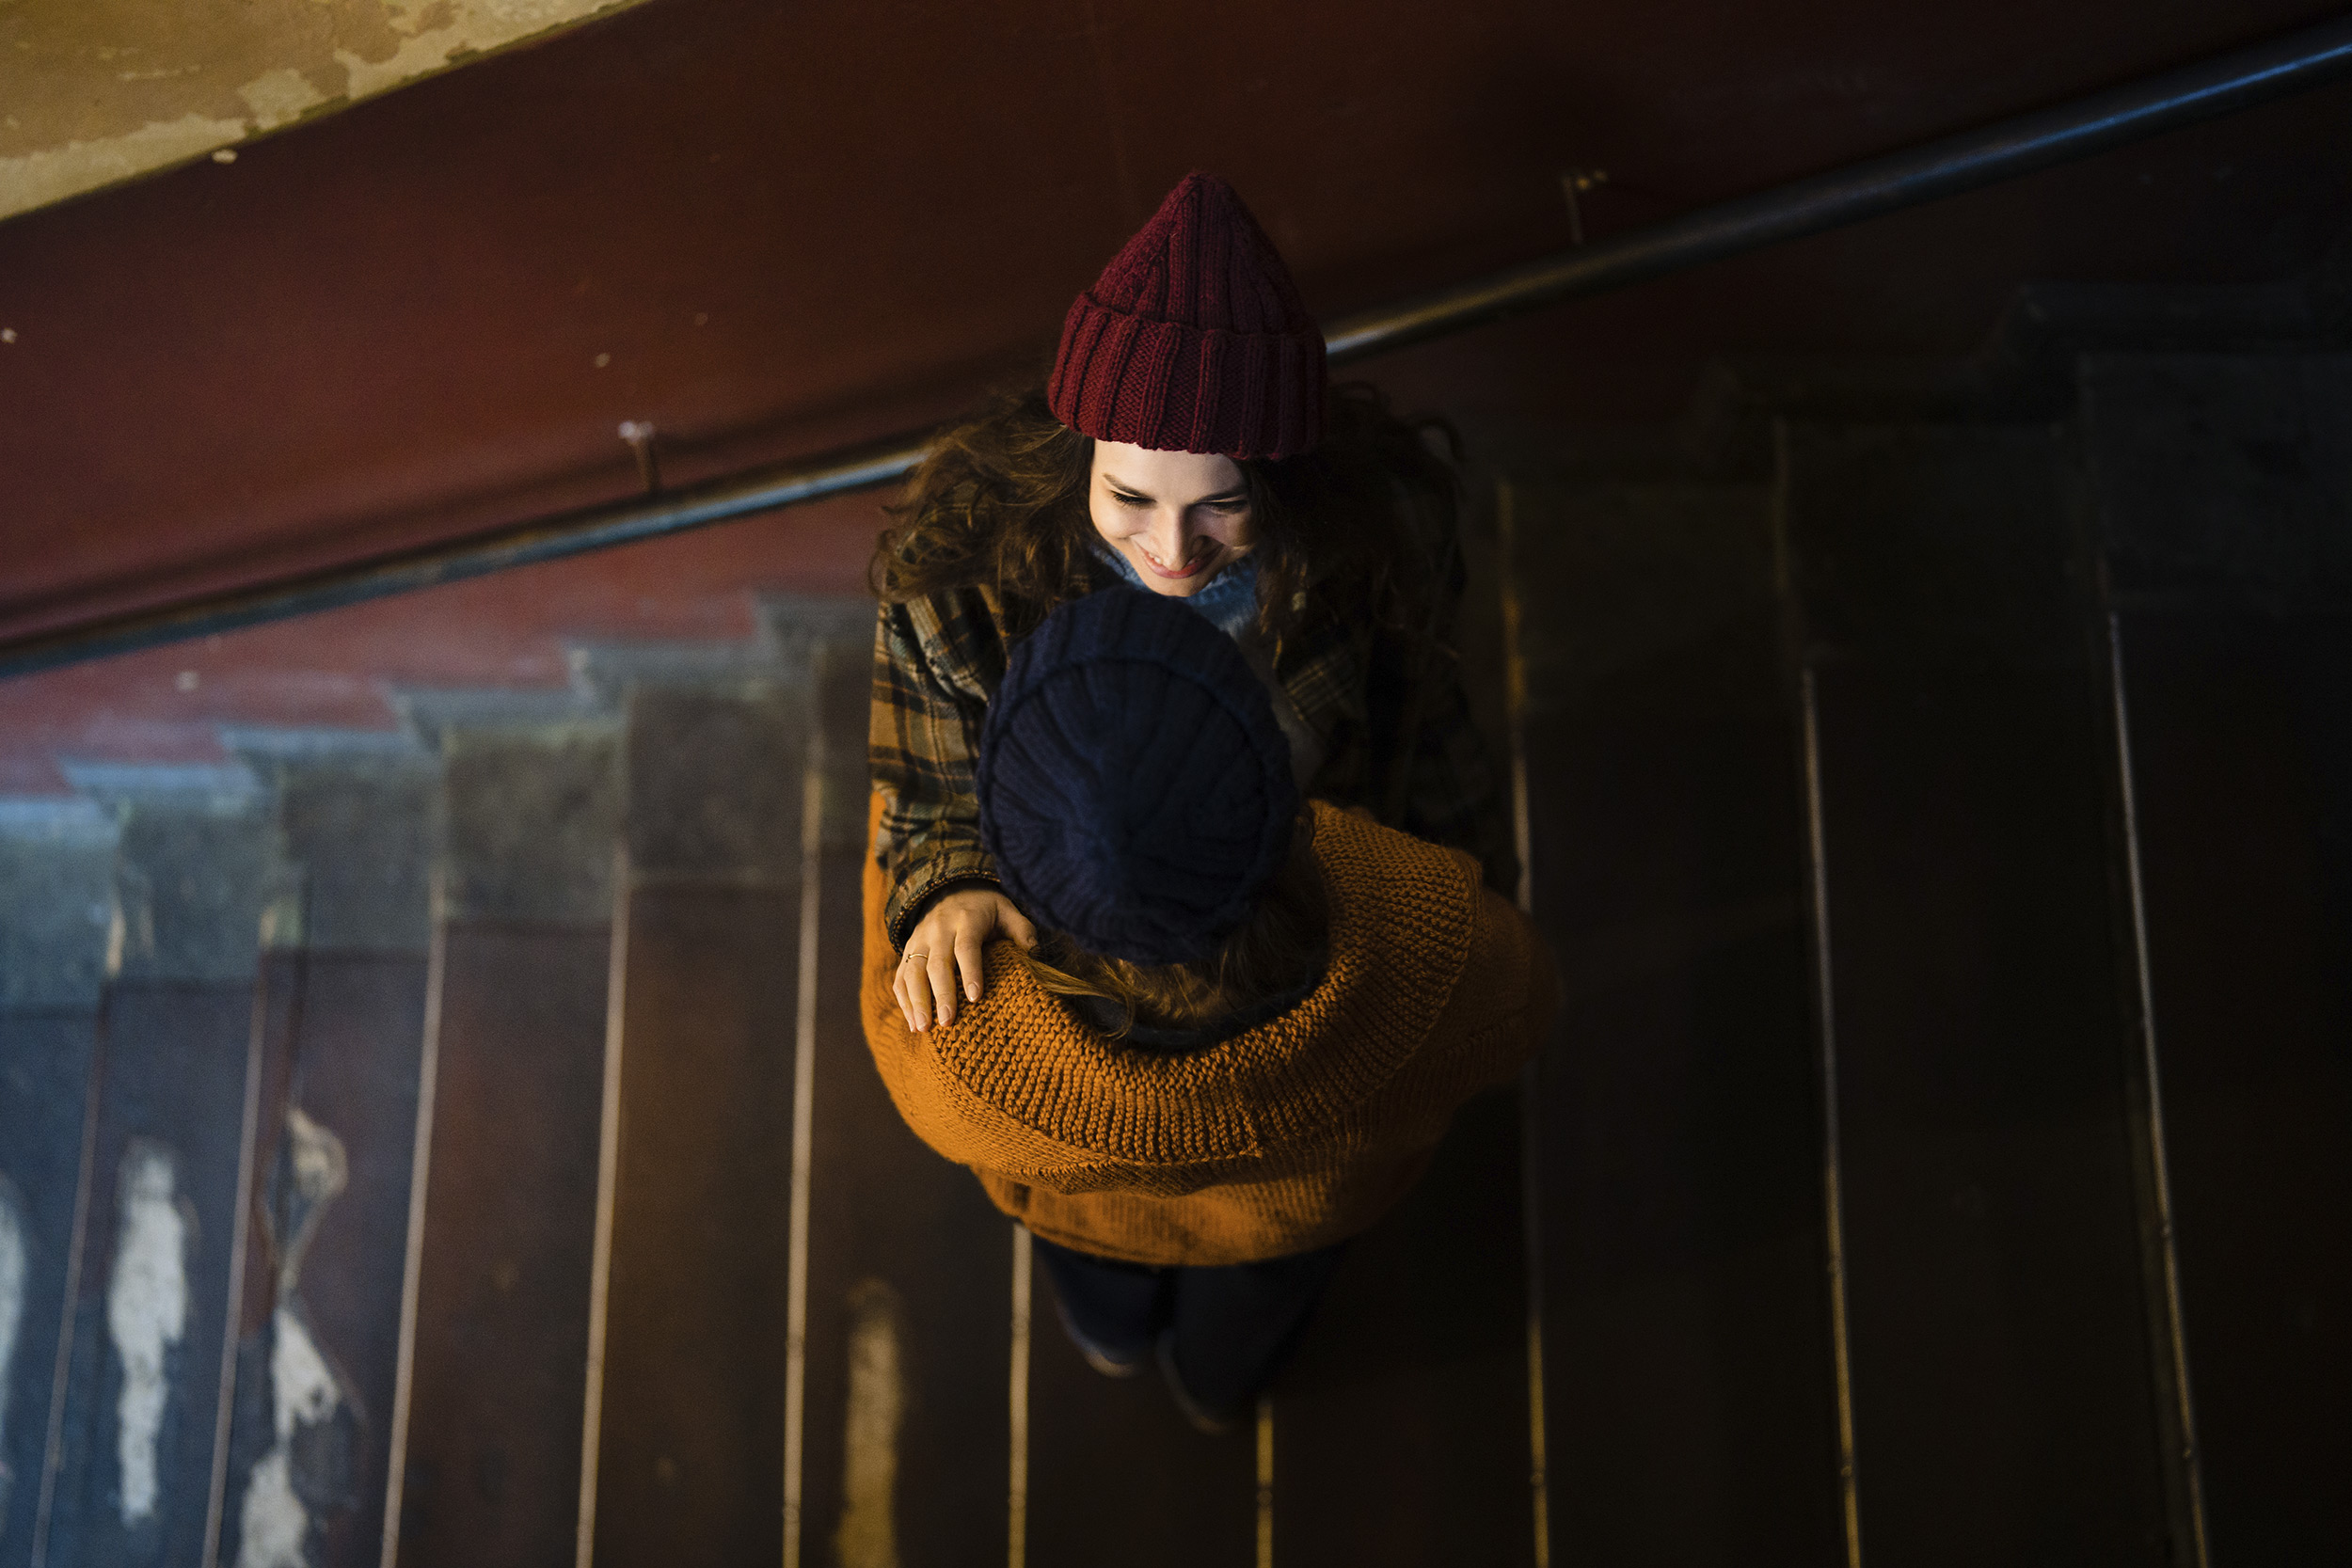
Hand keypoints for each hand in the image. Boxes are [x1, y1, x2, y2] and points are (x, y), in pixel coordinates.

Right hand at [893, 886, 1037, 1031]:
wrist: (950, 888)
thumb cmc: (985, 908)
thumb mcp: (1007, 910)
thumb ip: (1022, 930)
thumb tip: (1034, 954)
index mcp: (966, 921)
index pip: (966, 947)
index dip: (971, 972)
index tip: (976, 997)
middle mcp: (938, 931)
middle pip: (937, 964)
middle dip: (941, 995)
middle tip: (947, 1022)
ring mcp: (919, 941)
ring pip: (912, 972)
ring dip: (917, 1002)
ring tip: (924, 1028)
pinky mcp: (908, 951)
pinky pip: (900, 977)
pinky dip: (904, 1001)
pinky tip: (913, 1023)